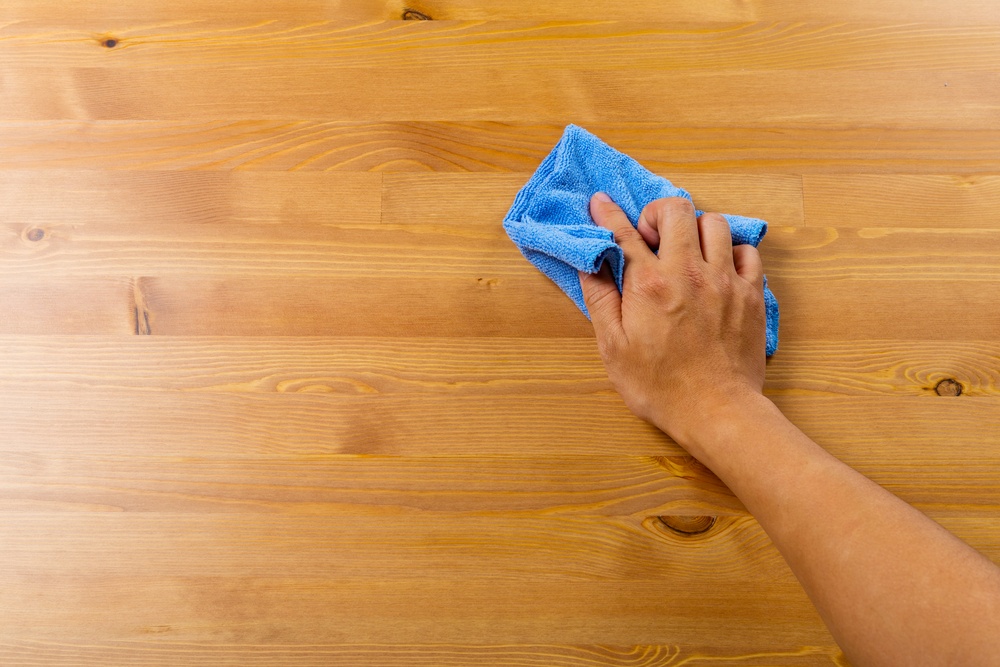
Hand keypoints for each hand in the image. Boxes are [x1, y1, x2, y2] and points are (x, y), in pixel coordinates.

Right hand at [579, 193, 766, 454]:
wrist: (716, 411)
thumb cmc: (659, 386)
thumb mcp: (613, 347)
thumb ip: (600, 298)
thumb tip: (590, 262)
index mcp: (649, 284)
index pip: (624, 233)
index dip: (608, 213)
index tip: (600, 202)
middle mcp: (689, 272)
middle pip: (676, 210)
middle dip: (658, 213)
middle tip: (651, 237)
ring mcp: (725, 280)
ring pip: (715, 223)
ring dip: (695, 229)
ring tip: (686, 251)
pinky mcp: (751, 294)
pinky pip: (747, 250)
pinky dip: (731, 250)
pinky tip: (718, 268)